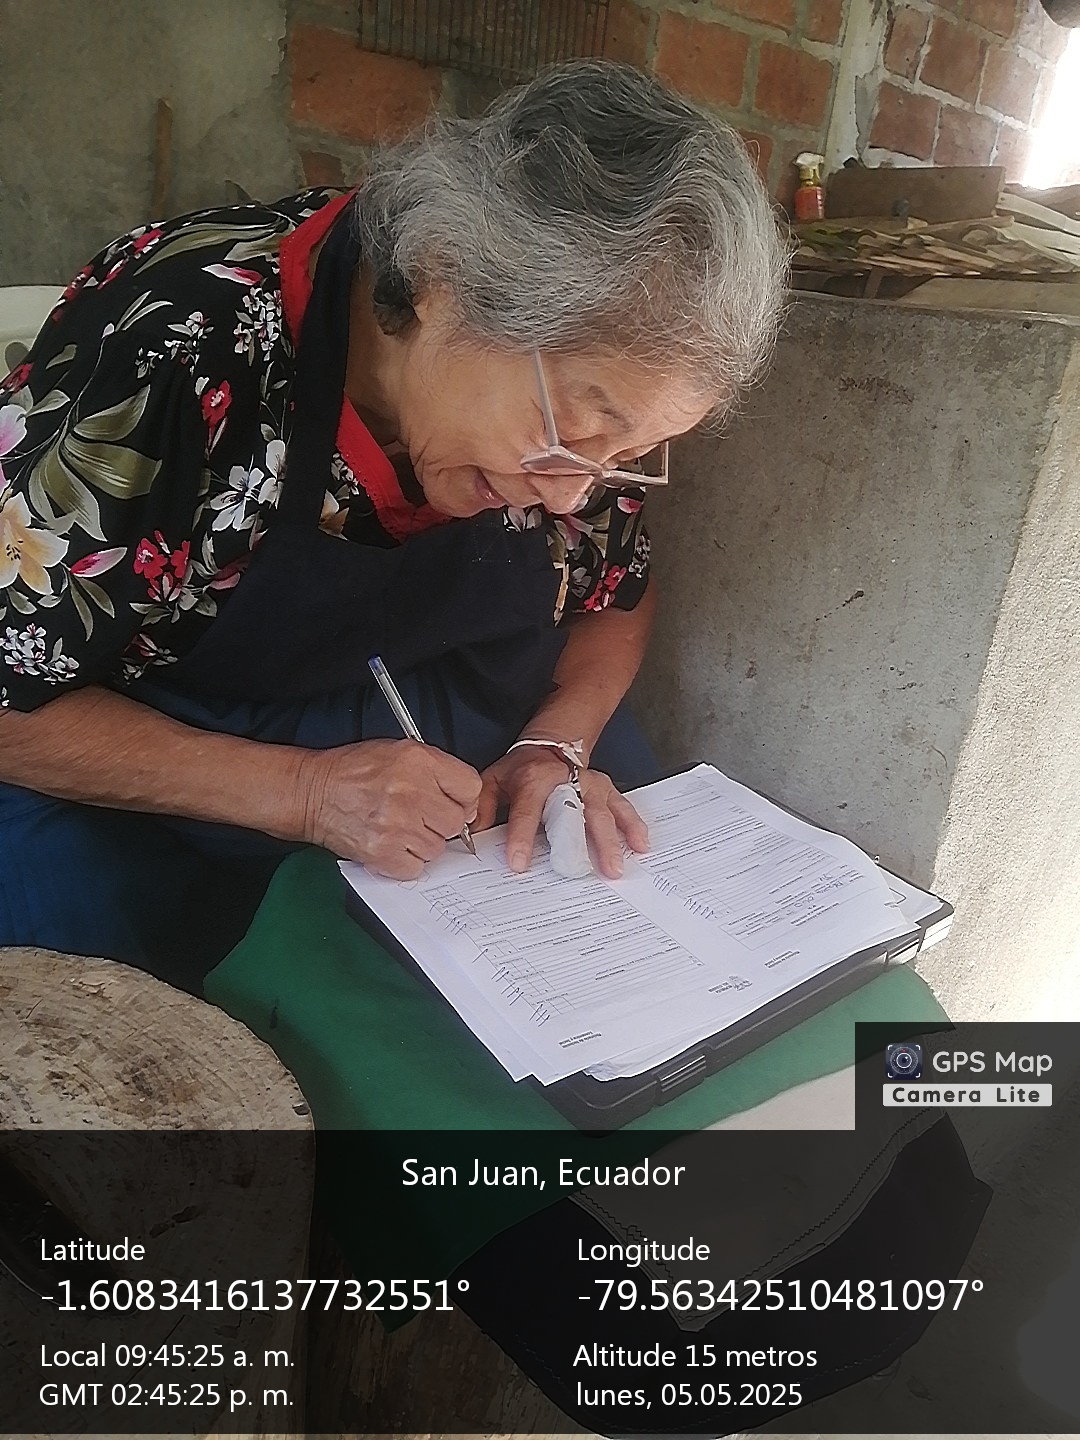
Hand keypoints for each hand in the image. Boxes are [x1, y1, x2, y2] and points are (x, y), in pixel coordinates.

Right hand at [298, 739, 481, 878]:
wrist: (313, 792)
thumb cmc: (354, 772)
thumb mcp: (399, 752)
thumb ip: (437, 770)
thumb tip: (466, 801)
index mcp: (418, 761)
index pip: (471, 787)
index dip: (463, 798)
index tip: (452, 802)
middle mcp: (411, 792)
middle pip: (457, 821)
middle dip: (441, 821)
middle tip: (419, 816)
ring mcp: (398, 825)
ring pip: (437, 848)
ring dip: (422, 842)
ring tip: (399, 827)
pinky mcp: (383, 852)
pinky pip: (416, 868)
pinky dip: (405, 861)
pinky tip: (391, 844)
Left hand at [475, 746, 648, 878]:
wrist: (550, 745)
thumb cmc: (521, 769)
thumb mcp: (493, 780)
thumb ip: (481, 808)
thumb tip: (471, 838)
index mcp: (534, 779)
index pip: (526, 812)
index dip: (521, 838)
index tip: (518, 865)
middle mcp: (567, 781)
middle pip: (574, 815)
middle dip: (577, 845)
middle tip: (580, 873)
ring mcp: (590, 785)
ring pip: (603, 813)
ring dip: (610, 842)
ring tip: (614, 869)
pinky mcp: (606, 790)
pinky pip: (623, 808)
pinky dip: (633, 826)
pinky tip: (640, 846)